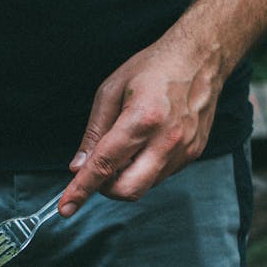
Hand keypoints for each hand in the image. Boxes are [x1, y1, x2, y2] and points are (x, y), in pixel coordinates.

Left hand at [60, 24, 224, 213]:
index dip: (82, 189)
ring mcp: (184, 150)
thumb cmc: (153, 68)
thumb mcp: (111, 91)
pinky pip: (160, 176)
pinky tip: (145, 144)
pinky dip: (144, 169)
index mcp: (143, 119)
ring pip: (144, 186)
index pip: (105, 164)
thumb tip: (78, 166)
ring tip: (126, 146)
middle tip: (99, 168)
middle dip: (106, 188)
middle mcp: (167, 140)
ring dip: (126, 177)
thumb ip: (94, 132)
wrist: (200, 59)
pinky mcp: (193, 154)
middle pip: (128, 190)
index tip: (66, 207)